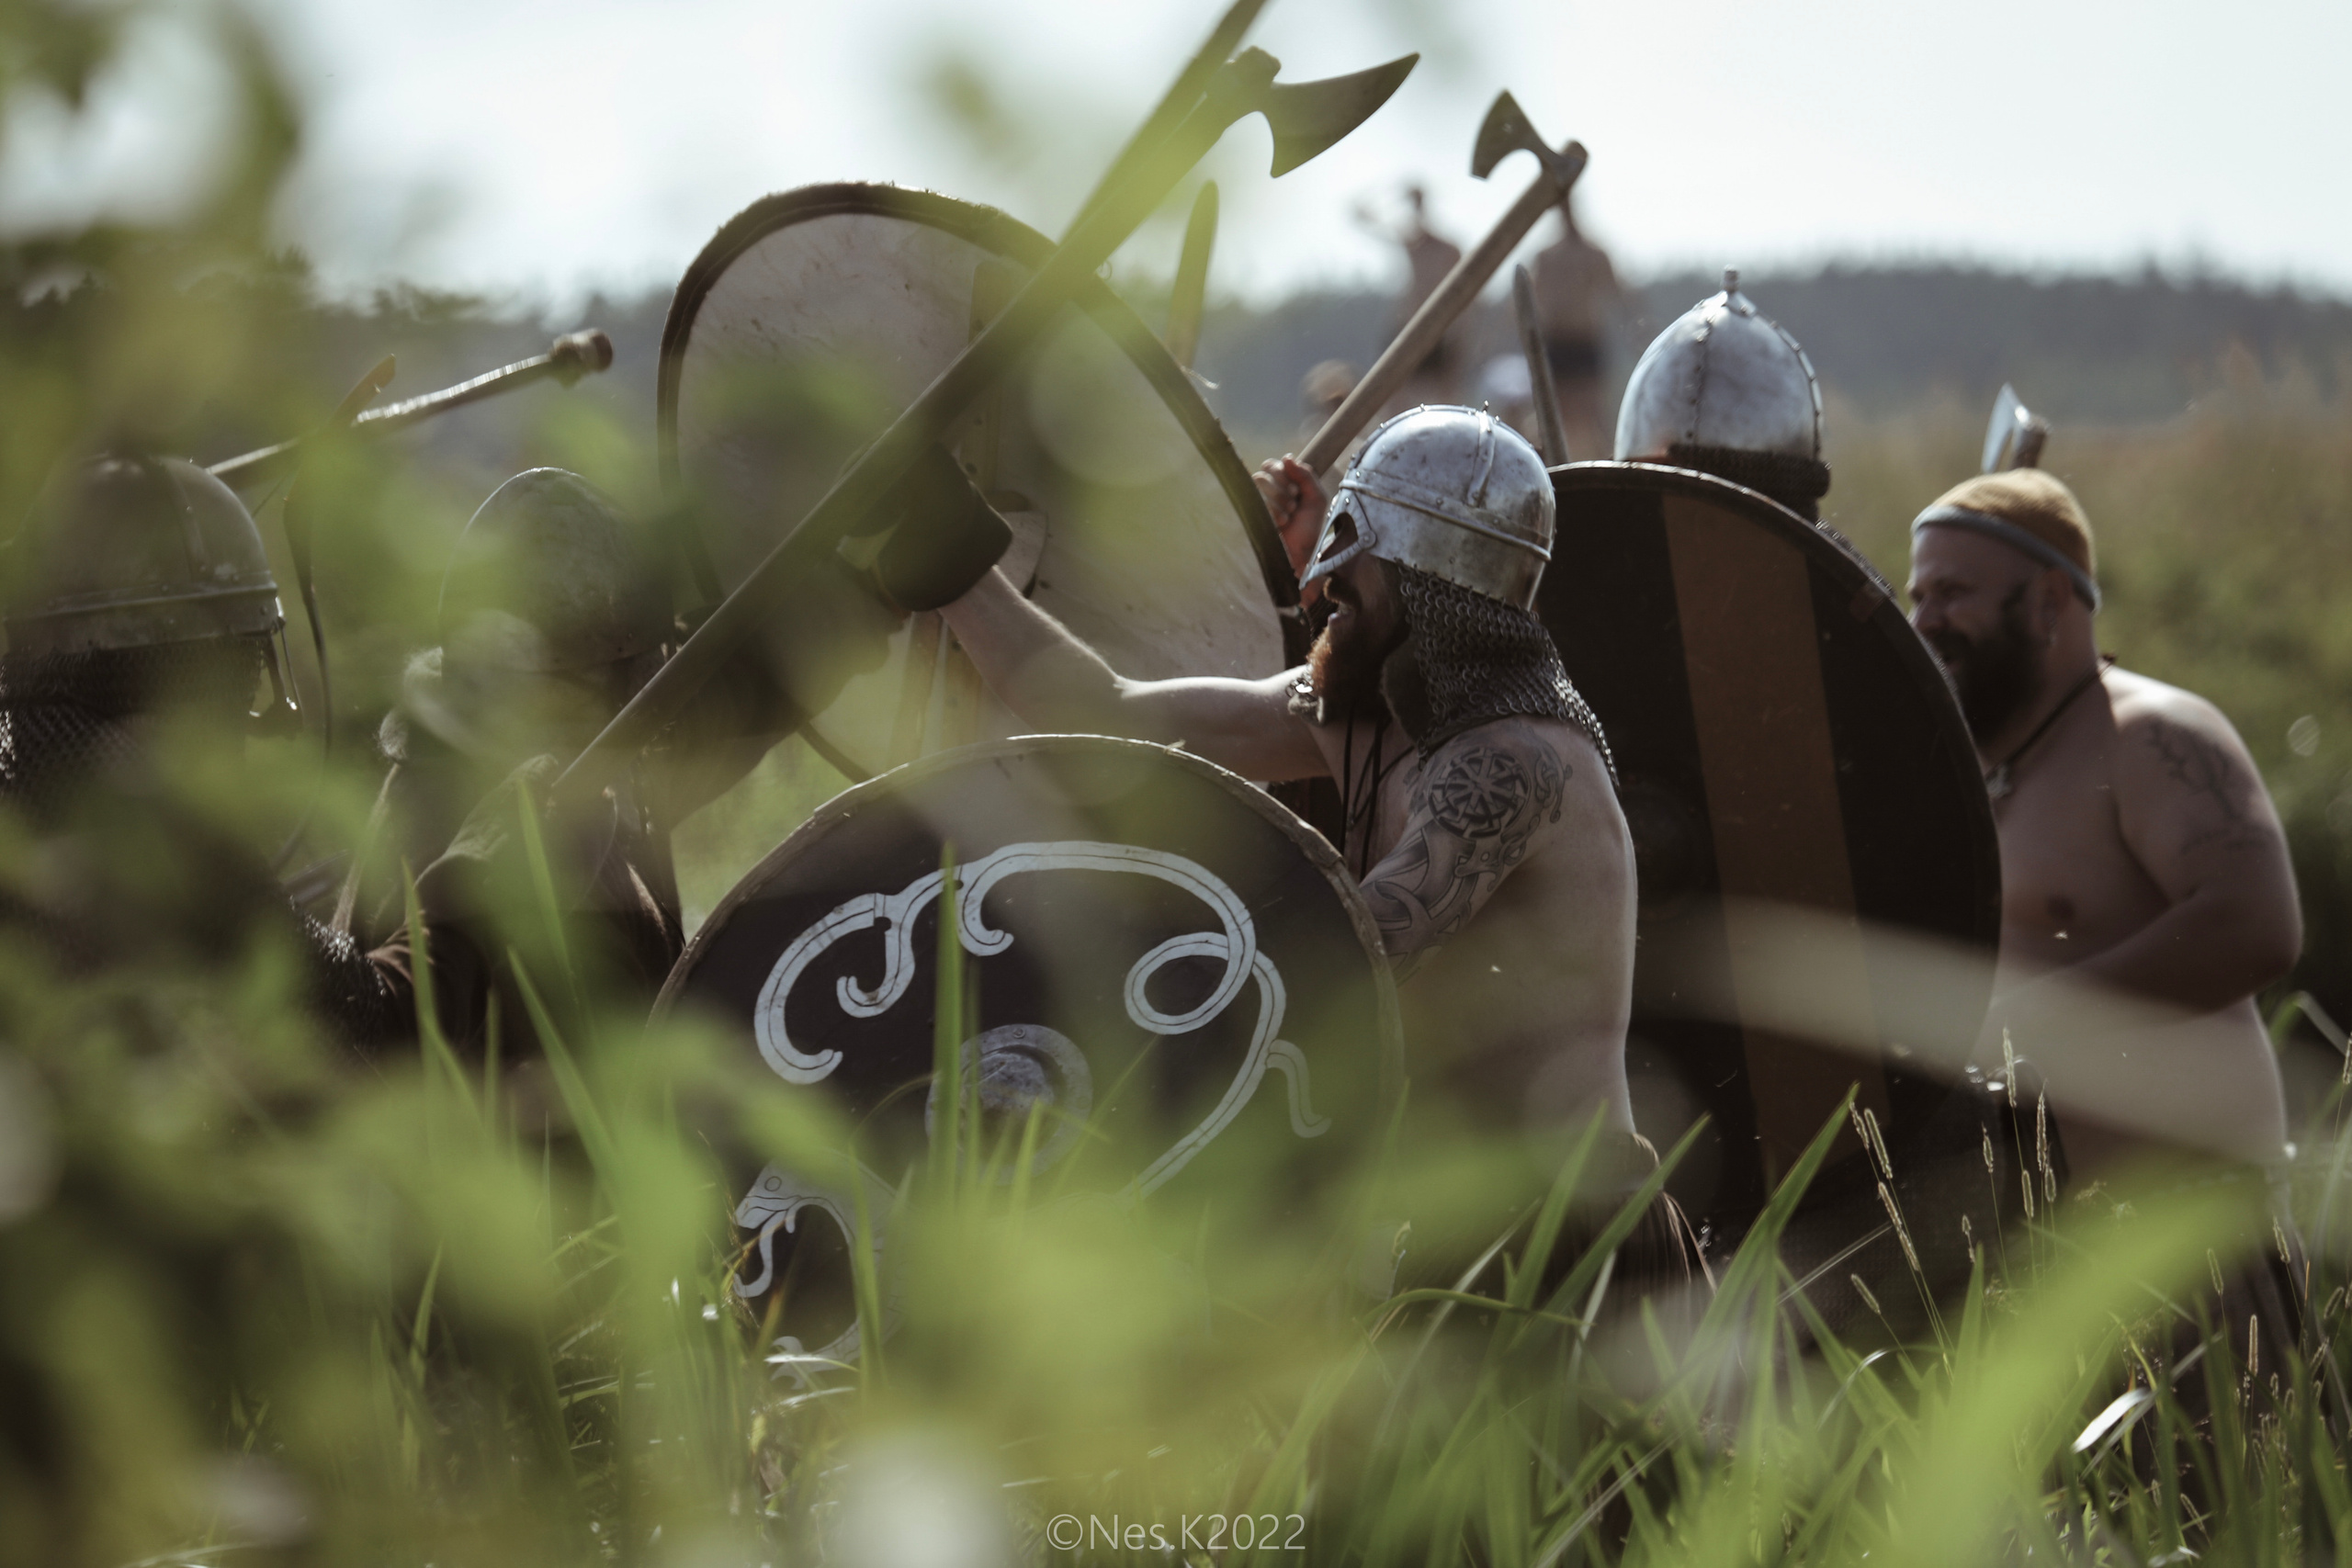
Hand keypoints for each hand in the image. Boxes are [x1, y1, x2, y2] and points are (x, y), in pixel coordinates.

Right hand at [1252, 455, 1328, 604]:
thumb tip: (1287, 457)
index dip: (1283, 473)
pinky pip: (1256, 501)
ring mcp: (1256, 504)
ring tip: (1289, 516)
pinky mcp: (1250, 516)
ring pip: (1258, 482)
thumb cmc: (1309, 527)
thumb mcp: (1316, 498)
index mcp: (1281, 485)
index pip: (1271, 465)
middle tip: (1294, 504)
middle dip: (1281, 487)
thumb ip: (1306, 474)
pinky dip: (1273, 511)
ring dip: (1278, 498)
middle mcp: (1266, 493)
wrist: (1301, 554)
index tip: (1297, 491)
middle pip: (1263, 472)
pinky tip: (1281, 523)